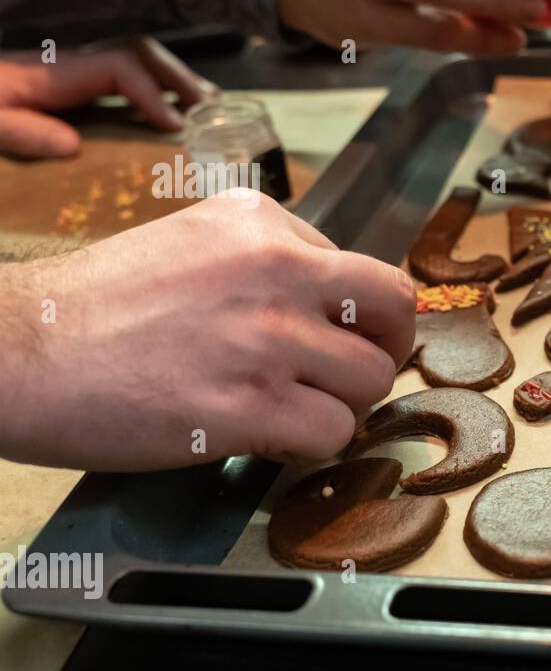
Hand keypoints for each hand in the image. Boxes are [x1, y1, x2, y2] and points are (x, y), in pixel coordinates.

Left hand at [0, 38, 216, 158]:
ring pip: (134, 63)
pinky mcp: (67, 89)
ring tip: (209, 106)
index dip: (152, 93)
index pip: (119, 68)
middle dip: (180, 78)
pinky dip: (153, 93)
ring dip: (173, 81)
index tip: (175, 127)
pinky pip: (121, 82)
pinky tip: (170, 115)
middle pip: (138, 56)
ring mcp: (69, 76)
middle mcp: (67, 67)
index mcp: (52, 74)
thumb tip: (72, 145)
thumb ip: (23, 132)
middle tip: (214, 110)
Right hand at [0, 190, 414, 470]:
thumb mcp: (192, 245)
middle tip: (350, 378)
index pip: (364, 271)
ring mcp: (266, 338)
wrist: (18, 350)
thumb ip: (268, 264)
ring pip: (369, 381)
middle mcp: (275, 269)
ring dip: (341, 407)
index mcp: (261, 224)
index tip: (336, 340)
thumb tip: (336, 308)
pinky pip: (333, 433)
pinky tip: (269, 440)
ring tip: (293, 412)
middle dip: (384, 352)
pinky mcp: (248, 405)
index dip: (360, 317)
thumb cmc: (95, 307)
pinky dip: (311, 447)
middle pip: (393, 314)